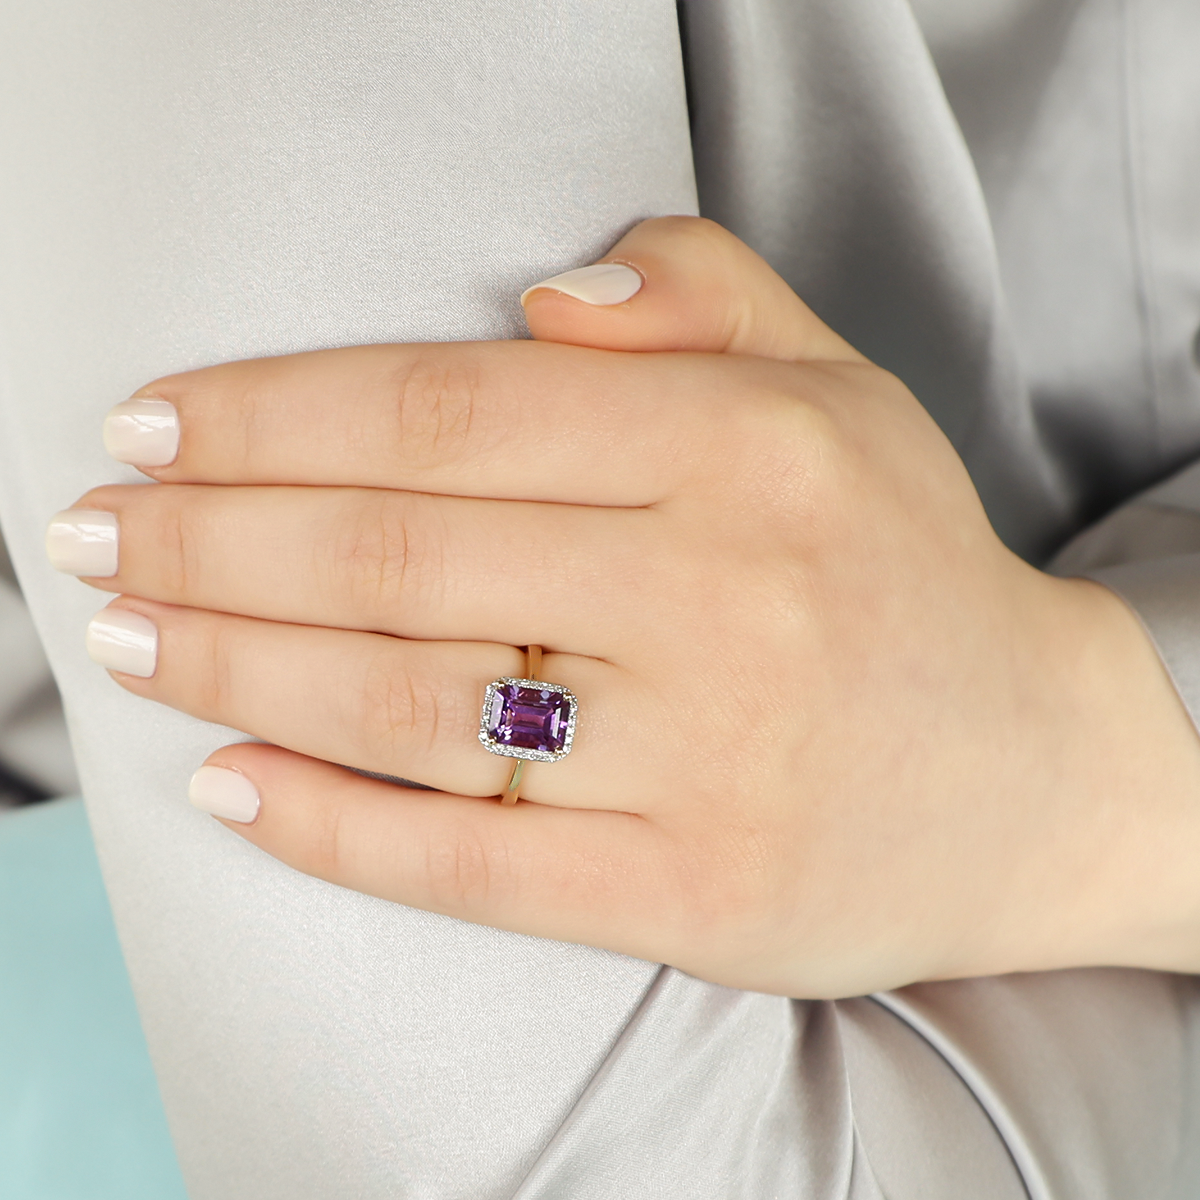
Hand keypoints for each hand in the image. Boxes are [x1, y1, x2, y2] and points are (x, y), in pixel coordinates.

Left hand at [51, 218, 1199, 996]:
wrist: (1040, 775)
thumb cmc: (906, 570)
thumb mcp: (838, 389)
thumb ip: (701, 294)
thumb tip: (535, 292)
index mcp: (749, 447)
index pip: (449, 411)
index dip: (273, 415)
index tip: (157, 426)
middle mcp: (727, 595)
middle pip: (398, 554)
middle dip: (212, 536)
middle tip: (96, 534)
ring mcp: (709, 758)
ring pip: (411, 704)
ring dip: (235, 664)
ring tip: (129, 637)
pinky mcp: (694, 895)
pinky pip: (471, 858)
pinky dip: (328, 822)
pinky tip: (228, 779)